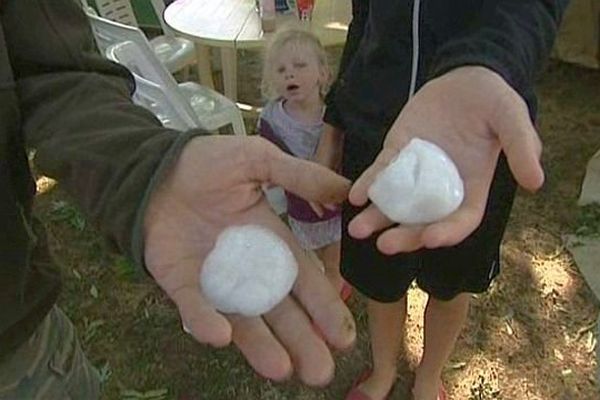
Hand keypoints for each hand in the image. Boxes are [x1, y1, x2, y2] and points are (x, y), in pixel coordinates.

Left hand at [143, 135, 354, 385]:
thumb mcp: (259, 161)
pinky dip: (206, 320)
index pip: (303, 279)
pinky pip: (194, 305)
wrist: (156, 165)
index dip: (323, 306)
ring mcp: (214, 278)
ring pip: (242, 318)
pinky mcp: (179, 280)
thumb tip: (347, 190)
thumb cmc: (210, 162)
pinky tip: (220, 337)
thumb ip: (300, 177)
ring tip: (281, 370)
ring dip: (261, 345)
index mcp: (271, 240)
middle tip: (321, 372)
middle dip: (301, 340)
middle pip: (279, 310)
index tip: (344, 336)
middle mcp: (247, 267)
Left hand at [348, 66, 543, 253]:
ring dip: (376, 218)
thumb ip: (522, 146)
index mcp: (472, 186)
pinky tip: (356, 195)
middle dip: (404, 236)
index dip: (447, 232)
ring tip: (357, 229)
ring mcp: (416, 173)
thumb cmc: (493, 100)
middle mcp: (441, 187)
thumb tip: (536, 181)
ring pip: (395, 203)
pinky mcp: (396, 153)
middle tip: (384, 245)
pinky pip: (381, 174)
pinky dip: (369, 185)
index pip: (461, 219)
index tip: (430, 239)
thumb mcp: (512, 118)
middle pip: (422, 221)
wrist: (464, 78)